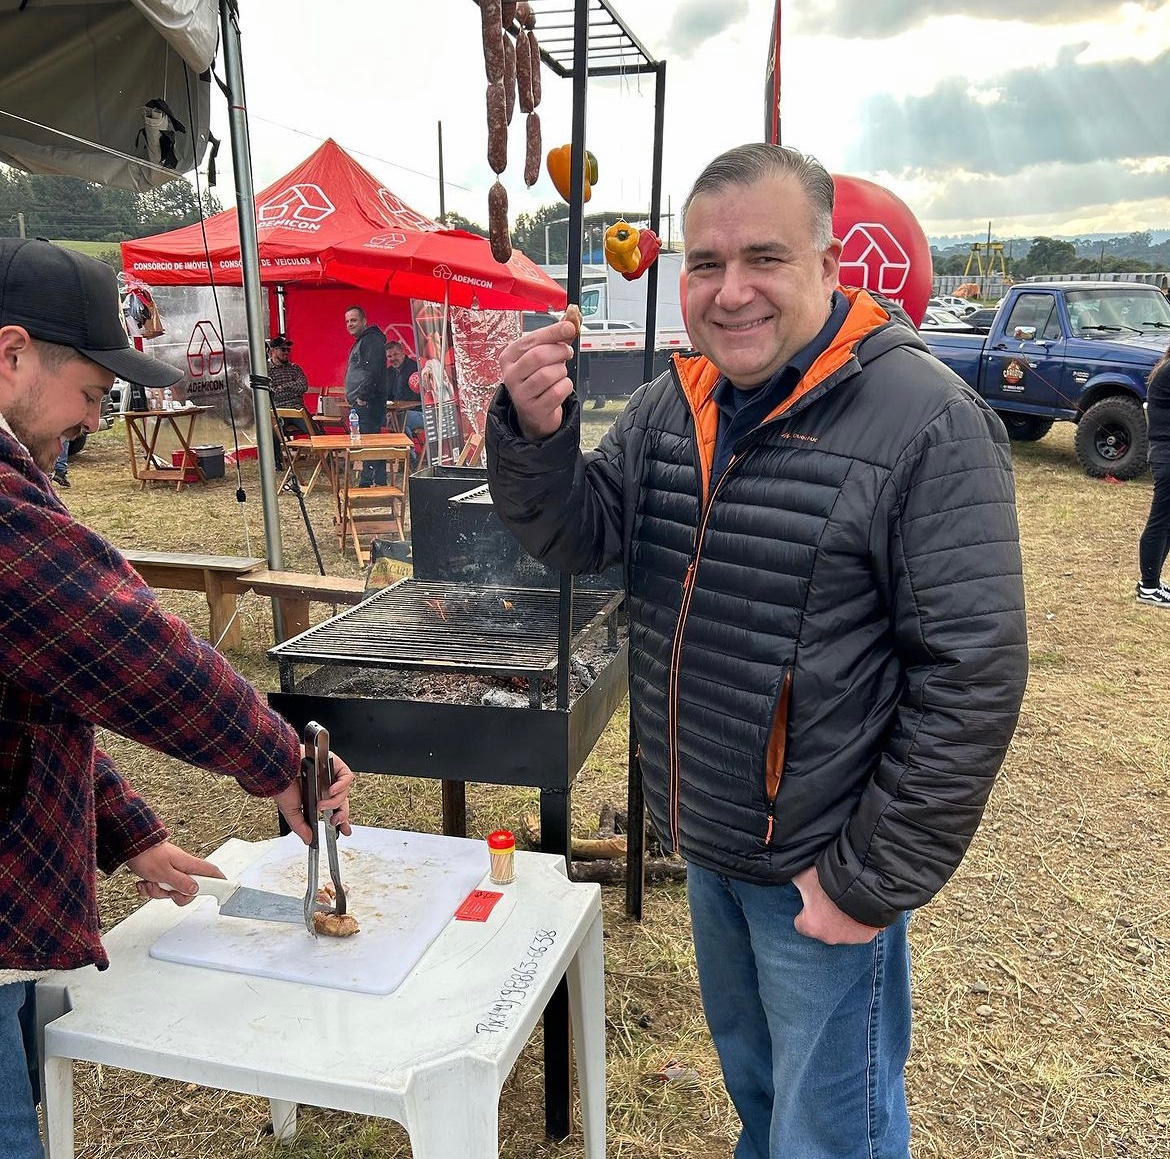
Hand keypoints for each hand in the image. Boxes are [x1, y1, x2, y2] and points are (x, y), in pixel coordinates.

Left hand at [128, 841, 226, 904]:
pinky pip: (159, 888)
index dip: (219, 880)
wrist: (130, 846)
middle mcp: (182, 868)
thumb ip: (181, 883)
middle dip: (175, 895)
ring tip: (149, 882)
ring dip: (157, 891)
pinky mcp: (160, 874)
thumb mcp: (164, 873)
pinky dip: (149, 888)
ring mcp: (171, 871)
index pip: (211, 871)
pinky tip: (143, 882)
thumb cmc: (147, 855)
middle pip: (189, 889)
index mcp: (188, 864)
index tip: (224, 889)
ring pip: (171, 891)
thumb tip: (195, 890)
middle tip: (167, 891)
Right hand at [272, 749, 355, 844]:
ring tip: (321, 804)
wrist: (279, 770)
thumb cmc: (283, 786)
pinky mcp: (334, 765)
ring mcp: (331, 776)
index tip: (345, 831)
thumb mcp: (291, 812)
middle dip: (342, 815)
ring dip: (334, 801)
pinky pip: (346, 777)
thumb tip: (309, 840)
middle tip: (335, 821)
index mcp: (318, 799)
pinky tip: (331, 790)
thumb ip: (302, 827)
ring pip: (344, 792)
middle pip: (343, 803)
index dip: (342, 821)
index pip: (335, 811)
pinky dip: (341, 785)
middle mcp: (326, 788)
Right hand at [499, 320, 577, 439]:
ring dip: (562, 371)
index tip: (570, 327)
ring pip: (549, 374)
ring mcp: (520, 394)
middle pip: (539, 355)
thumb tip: (573, 318)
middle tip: (567, 352)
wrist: (535, 413)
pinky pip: (557, 392)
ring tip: (560, 373)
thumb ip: (557, 336)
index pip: (532, 339)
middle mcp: (510, 375)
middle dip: (559, 351)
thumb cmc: (539, 379)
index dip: (554, 332)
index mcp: (509, 357)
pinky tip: (560, 387)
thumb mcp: (544, 355)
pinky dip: (565, 387)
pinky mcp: (534, 409)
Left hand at [791, 865, 883, 944]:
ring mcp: (849, 939)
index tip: (811, 900)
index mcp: (810, 926)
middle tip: (830, 897)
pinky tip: (859, 904)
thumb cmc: (831, 880)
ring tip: (846, 899)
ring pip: (841, 930)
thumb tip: (783, 875)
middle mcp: (828, 937)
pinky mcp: (866, 936)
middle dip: (825, 915)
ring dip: (842, 919)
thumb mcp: (805, 876)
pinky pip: (860, 929)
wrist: (865, 883)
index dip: (805, 911)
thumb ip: (794, 880)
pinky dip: (859, 919)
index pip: (800, 924)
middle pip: (822, 928)